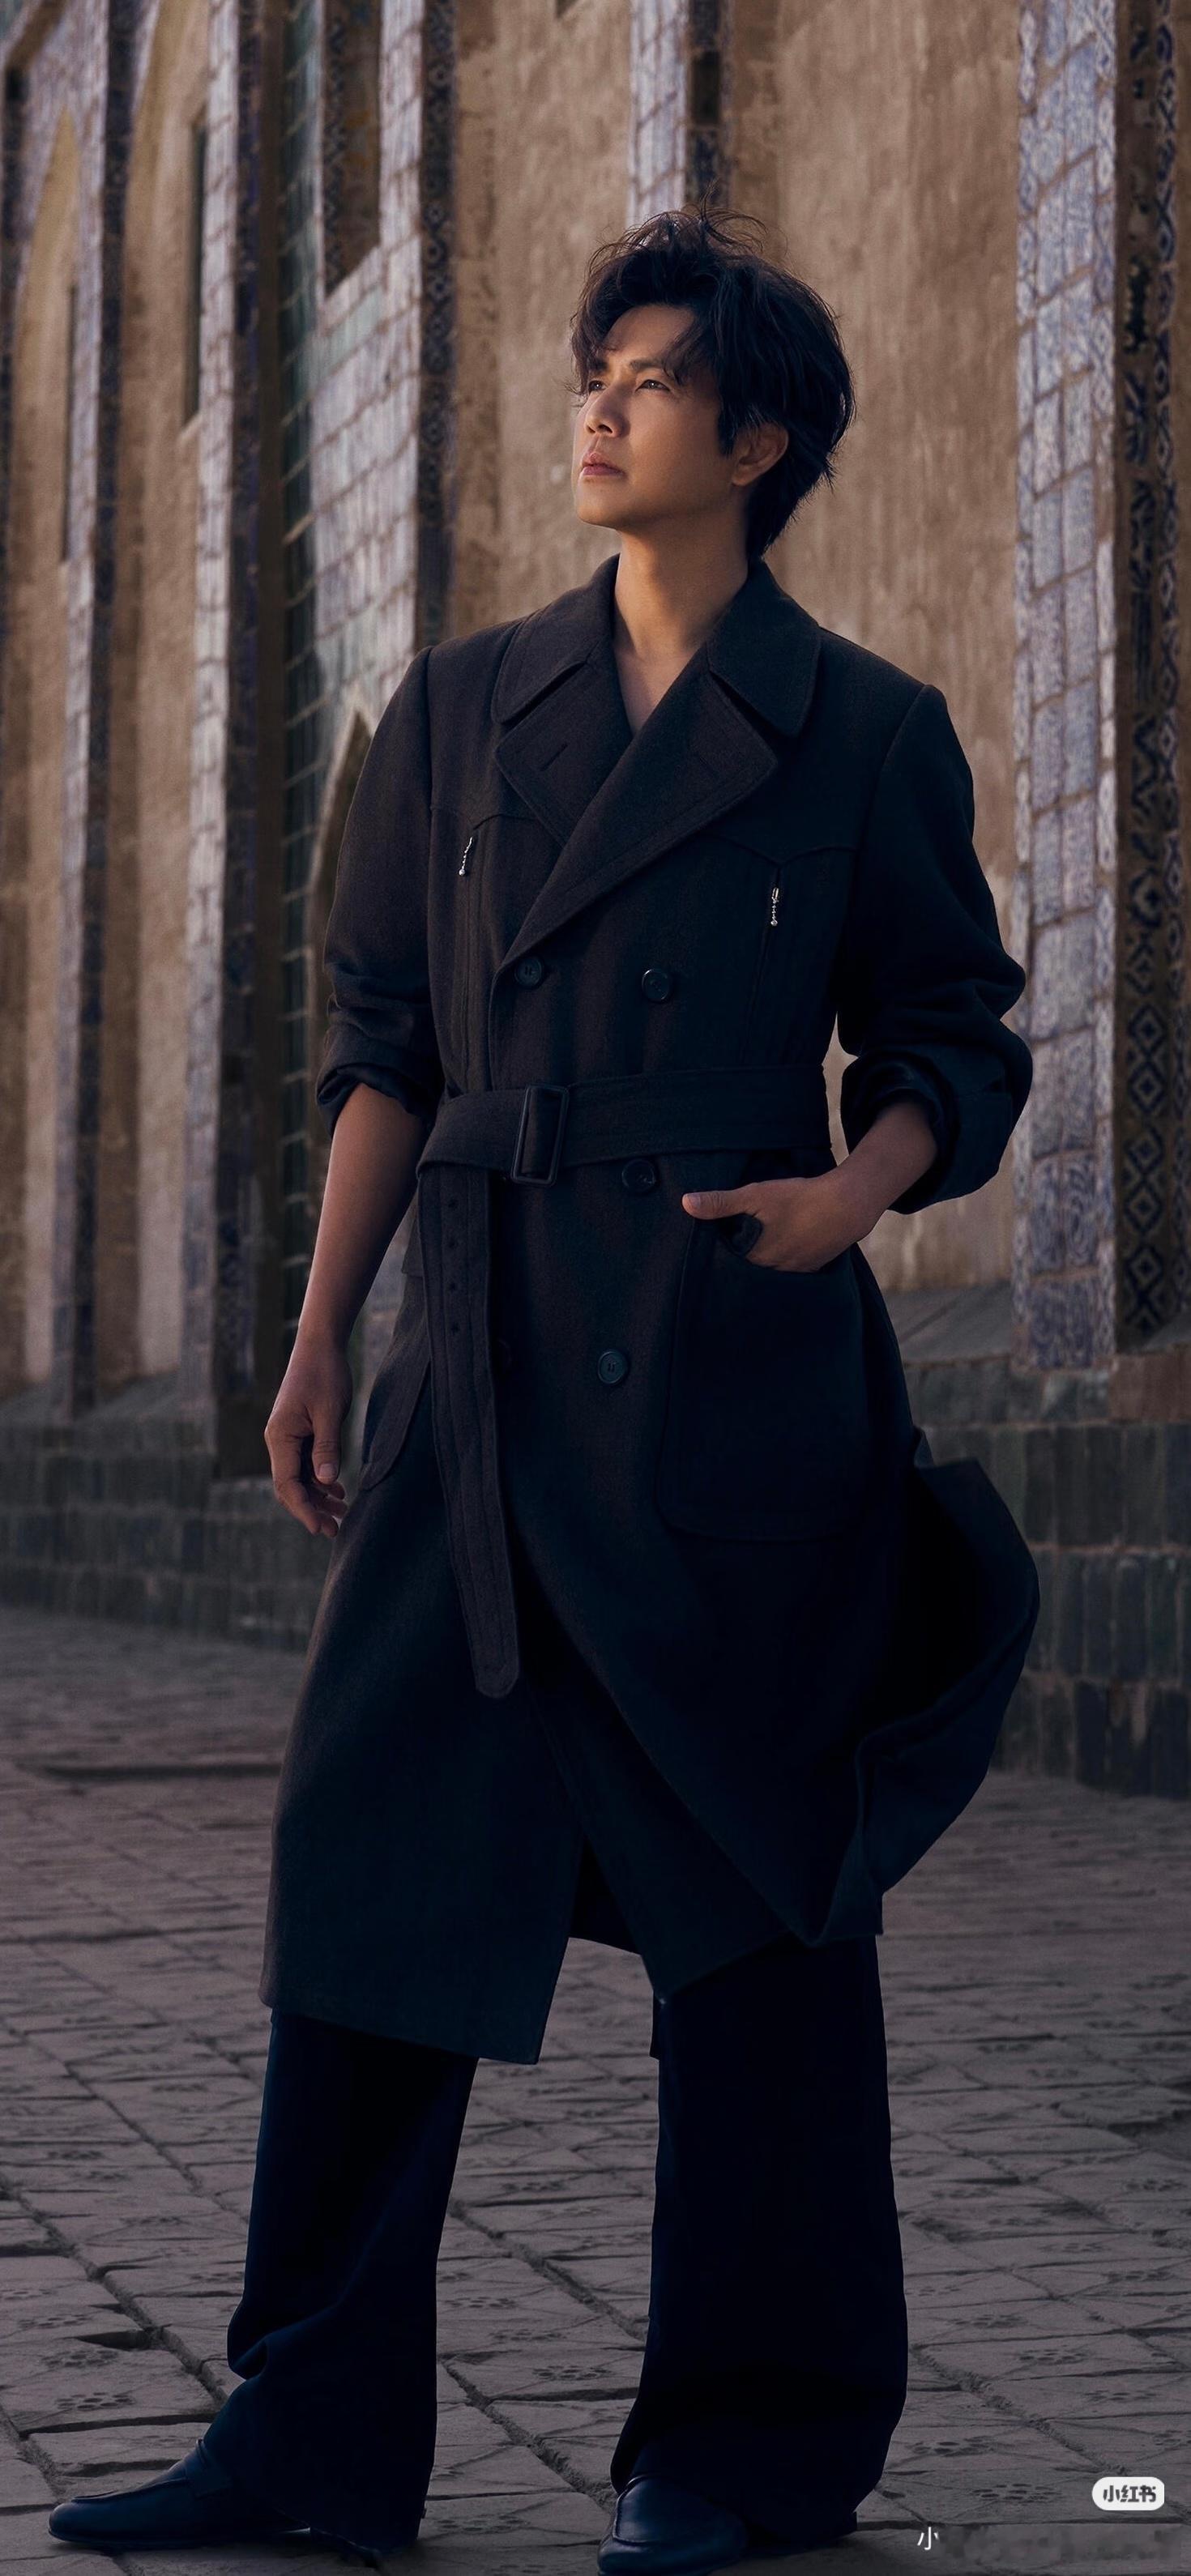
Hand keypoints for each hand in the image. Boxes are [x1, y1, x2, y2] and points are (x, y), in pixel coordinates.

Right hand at [264, 1336, 353, 1536]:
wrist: (320, 1345)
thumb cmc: (324, 1373)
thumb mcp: (330, 1411)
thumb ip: (328, 1446)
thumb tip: (325, 1480)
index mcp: (280, 1437)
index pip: (287, 1484)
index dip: (304, 1509)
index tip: (321, 1528)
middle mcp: (279, 1440)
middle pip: (290, 1486)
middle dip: (311, 1509)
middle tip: (335, 1530)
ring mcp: (288, 1437)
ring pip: (300, 1477)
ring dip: (318, 1496)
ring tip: (342, 1512)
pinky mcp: (300, 1432)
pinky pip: (306, 1464)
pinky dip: (321, 1478)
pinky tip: (338, 1489)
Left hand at [681, 1165, 876, 1271]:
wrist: (846, 1205)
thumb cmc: (798, 1198)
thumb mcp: (755, 1195)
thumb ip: (721, 1203)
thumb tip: (686, 1204)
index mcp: (755, 1258)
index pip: (727, 1265)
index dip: (719, 1256)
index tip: (710, 1247)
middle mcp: (773, 1272)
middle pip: (748, 1271)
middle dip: (739, 1261)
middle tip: (734, 1244)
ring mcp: (794, 1273)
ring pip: (768, 1273)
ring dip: (761, 1263)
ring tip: (756, 1246)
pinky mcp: (811, 1269)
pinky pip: (789, 1272)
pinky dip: (781, 1262)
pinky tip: (782, 1247)